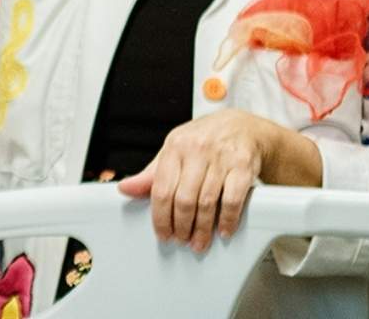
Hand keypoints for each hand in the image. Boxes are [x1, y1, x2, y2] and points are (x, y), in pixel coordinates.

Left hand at [117, 110, 302, 250]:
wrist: (242, 126)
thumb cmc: (204, 140)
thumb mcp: (174, 150)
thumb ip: (152, 173)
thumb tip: (125, 189)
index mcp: (174, 147)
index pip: (161, 188)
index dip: (160, 216)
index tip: (162, 233)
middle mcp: (196, 151)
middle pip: (183, 199)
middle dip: (181, 226)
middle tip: (181, 240)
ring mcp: (221, 159)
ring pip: (207, 202)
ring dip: (202, 228)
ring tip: (199, 241)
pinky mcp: (243, 167)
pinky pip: (233, 200)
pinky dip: (227, 220)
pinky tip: (223, 230)